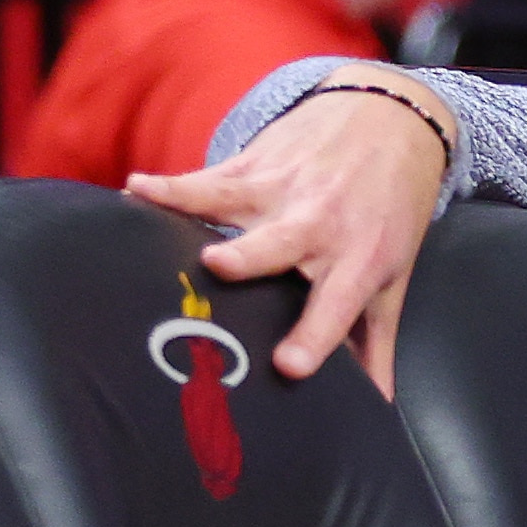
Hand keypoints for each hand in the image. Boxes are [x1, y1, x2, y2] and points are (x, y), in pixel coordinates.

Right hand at [125, 76, 455, 393]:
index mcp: (357, 260)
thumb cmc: (388, 213)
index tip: (289, 366)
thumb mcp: (392, 278)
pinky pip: (206, 177)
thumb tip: (377, 405)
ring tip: (148, 209)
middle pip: (280, 244)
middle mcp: (318, 224)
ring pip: (231, 201)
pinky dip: (170, 184)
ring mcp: (281, 190)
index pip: (337, 304)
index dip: (315, 335)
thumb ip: (376, 344)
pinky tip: (135, 190)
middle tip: (218, 266)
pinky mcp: (252, 164)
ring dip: (191, 206)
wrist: (391, 120)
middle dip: (250, 255)